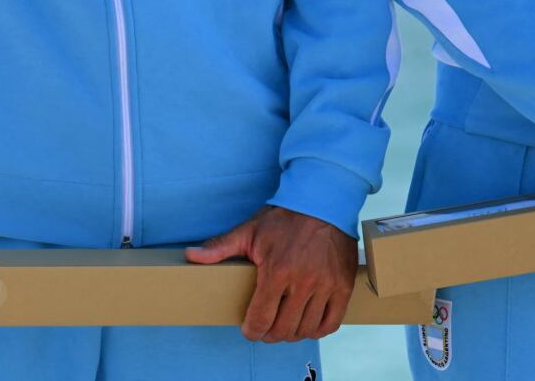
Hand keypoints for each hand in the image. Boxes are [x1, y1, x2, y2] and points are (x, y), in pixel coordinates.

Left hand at [185, 205, 357, 341]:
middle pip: (283, 330)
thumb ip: (220, 247)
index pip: (260, 320)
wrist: (323, 199)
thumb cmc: (284, 217)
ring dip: (292, 333)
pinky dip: (317, 328)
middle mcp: (303, 282)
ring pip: (305, 329)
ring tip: (285, 324)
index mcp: (277, 271)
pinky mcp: (343, 285)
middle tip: (265, 328)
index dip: (252, 331)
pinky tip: (308, 322)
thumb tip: (190, 255)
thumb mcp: (249, 230)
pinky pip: (330, 323)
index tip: (249, 329)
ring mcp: (326, 285)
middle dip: (269, 334)